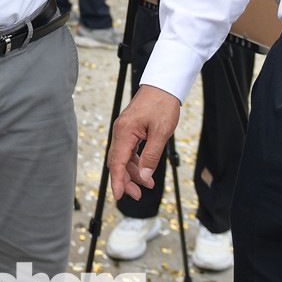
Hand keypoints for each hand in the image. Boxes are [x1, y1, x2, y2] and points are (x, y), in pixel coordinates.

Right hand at [107, 85, 180, 200]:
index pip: (117, 162)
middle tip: (138, 195)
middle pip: (118, 162)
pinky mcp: (130, 129)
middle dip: (126, 180)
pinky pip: (129, 150)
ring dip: (133, 172)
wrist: (164, 86)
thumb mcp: (161, 132)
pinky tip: (145, 169)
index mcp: (125, 131)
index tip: (120, 196)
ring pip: (123, 157)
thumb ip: (151, 155)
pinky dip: (135, 161)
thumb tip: (145, 175)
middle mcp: (120, 131)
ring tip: (148, 184)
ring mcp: (124, 129)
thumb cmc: (162, 104)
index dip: (118, 181)